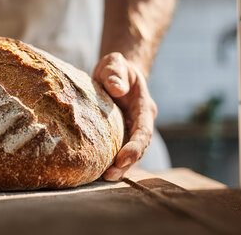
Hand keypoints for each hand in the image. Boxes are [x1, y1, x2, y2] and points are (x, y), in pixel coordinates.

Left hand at [93, 52, 157, 180]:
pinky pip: (118, 150)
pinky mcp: (120, 134)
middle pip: (139, 147)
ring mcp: (131, 129)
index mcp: (143, 106)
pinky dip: (110, 161)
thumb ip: (115, 72)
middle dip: (126, 163)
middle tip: (109, 175)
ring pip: (130, 153)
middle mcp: (140, 121)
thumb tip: (116, 88)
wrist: (116, 73)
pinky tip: (97, 170)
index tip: (122, 158)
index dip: (135, 147)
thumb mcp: (114, 63)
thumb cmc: (115, 68)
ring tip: (104, 177)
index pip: (144, 130)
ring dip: (119, 167)